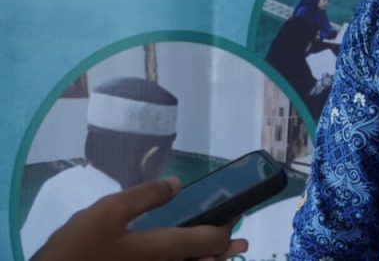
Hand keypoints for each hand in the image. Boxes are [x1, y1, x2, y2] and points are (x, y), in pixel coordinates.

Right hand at [30, 177, 248, 260]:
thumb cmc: (78, 249)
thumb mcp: (108, 211)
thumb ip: (146, 196)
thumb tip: (177, 184)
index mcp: (162, 250)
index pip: (209, 240)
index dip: (227, 228)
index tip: (237, 215)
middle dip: (225, 251)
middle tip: (241, 244)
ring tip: (222, 253)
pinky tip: (184, 258)